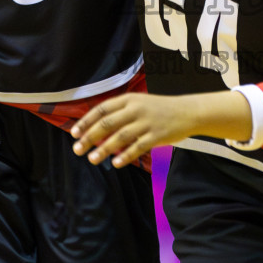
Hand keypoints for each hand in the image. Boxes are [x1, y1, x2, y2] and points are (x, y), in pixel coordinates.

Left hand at [72, 93, 204, 167]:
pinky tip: (115, 163)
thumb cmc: (159, 109)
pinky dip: (125, 156)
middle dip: (89, 137)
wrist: (187, 112)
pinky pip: (137, 147)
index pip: (101, 109)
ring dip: (104, 149)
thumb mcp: (139, 103)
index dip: (86, 121)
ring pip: (119, 137)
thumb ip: (120, 113)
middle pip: (107, 123)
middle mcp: (136, 109)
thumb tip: (96, 129)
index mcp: (129, 99)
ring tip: (92, 159)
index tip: (74, 133)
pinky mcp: (157, 136)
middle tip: (77, 149)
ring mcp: (146, 122)